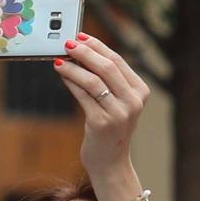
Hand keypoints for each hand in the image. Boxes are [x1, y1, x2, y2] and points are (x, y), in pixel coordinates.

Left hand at [54, 33, 148, 188]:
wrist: (111, 163)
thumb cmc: (110, 130)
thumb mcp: (116, 103)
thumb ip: (107, 80)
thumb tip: (82, 52)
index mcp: (140, 92)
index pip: (118, 60)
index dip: (97, 46)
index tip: (81, 36)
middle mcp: (133, 101)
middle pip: (107, 67)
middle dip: (84, 52)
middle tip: (67, 43)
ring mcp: (118, 113)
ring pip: (92, 80)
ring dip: (73, 67)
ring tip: (59, 60)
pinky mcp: (101, 123)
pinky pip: (82, 96)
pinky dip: (70, 82)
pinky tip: (62, 74)